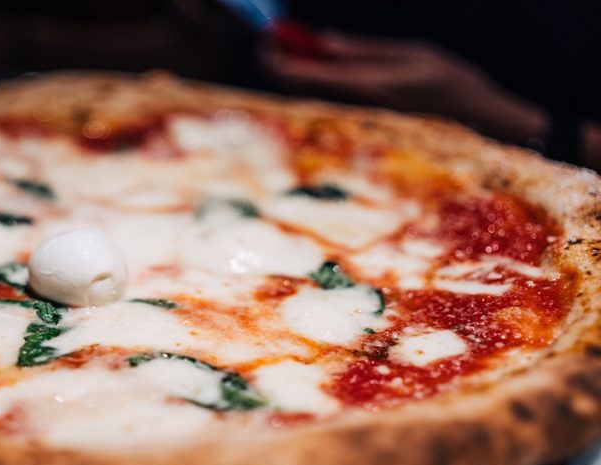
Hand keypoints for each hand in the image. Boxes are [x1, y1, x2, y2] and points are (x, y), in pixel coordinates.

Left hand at [259, 32, 546, 144]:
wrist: (484, 132)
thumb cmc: (455, 89)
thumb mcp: (413, 57)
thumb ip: (365, 52)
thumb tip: (321, 42)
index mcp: (372, 88)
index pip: (310, 78)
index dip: (282, 62)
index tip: (266, 44)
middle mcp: (359, 113)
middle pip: (303, 93)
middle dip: (281, 68)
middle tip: (268, 46)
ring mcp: (359, 128)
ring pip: (312, 103)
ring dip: (294, 78)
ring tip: (282, 53)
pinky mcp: (363, 136)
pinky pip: (328, 111)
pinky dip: (313, 90)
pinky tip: (309, 73)